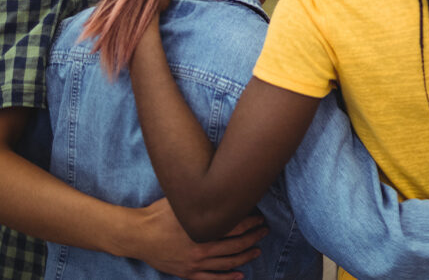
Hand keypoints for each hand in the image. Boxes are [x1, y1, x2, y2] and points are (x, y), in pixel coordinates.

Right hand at [129, 198, 265, 279]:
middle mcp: (201, 248)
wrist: (137, 236)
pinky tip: (239, 275)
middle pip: (236, 244)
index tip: (260, 217)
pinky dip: (227, 279)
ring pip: (227, 263)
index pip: (236, 226)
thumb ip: (200, 198)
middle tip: (264, 231)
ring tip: (257, 251)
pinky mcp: (187, 273)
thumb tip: (219, 184)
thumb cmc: (158, 214)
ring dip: (245, 257)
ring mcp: (194, 263)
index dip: (251, 222)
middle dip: (253, 238)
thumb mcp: (181, 201)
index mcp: (202, 228)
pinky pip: (211, 279)